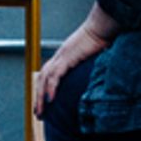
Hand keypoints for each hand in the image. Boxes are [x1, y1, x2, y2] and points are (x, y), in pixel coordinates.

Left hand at [33, 1, 117, 118]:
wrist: (102, 27)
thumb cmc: (102, 41)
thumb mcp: (94, 60)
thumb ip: (91, 71)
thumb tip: (99, 85)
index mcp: (64, 58)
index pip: (48, 76)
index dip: (43, 90)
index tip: (44, 104)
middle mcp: (59, 57)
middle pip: (42, 78)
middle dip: (38, 97)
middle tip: (39, 113)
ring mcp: (61, 56)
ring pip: (44, 78)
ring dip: (41, 96)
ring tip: (41, 111)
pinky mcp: (67, 57)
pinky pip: (55, 75)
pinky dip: (51, 88)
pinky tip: (50, 99)